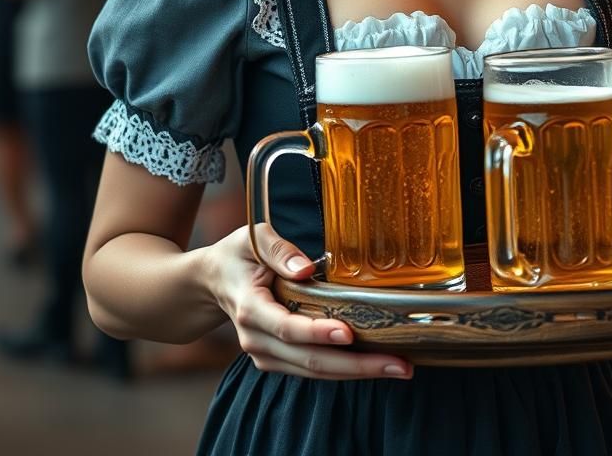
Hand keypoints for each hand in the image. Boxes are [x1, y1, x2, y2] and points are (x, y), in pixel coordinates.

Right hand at [206, 224, 412, 380]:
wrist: (213, 281)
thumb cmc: (237, 256)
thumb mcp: (253, 238)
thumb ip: (279, 249)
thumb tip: (305, 268)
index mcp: (251, 307)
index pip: (287, 327)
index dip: (318, 333)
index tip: (348, 332)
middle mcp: (257, 339)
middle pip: (310, 361)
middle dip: (357, 365)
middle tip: (398, 364)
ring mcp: (266, 354)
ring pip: (315, 371)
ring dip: (357, 372)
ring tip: (397, 367)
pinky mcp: (277, 359)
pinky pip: (312, 370)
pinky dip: (344, 369)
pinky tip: (374, 363)